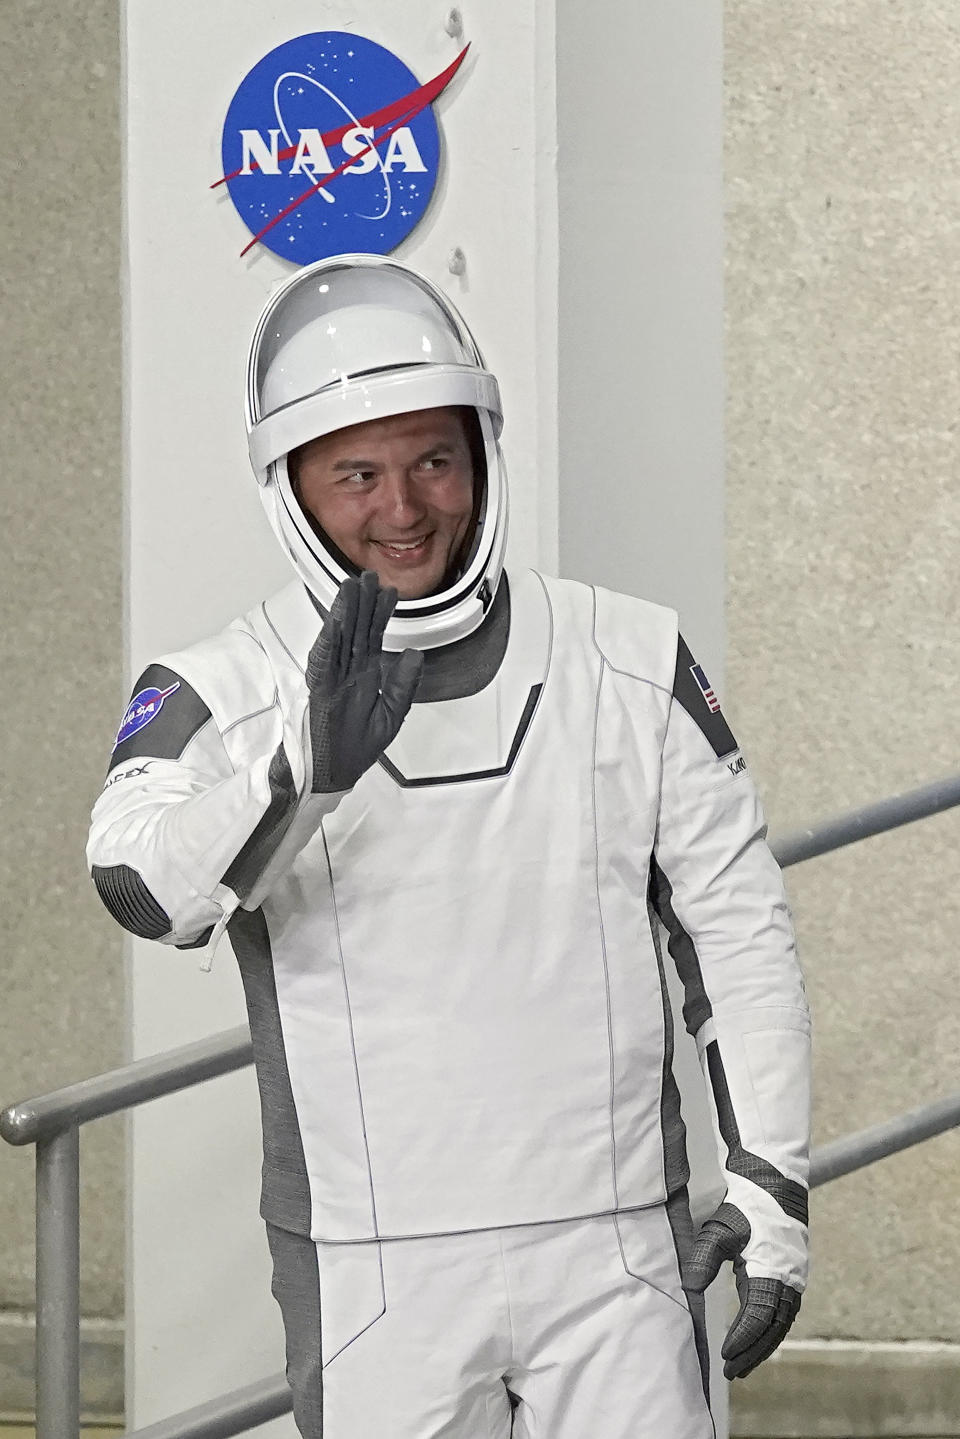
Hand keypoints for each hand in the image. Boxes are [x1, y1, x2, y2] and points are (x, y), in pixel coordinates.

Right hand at [305, 570, 422, 792]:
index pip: (372, 639)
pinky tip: (336, 623)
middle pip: (355, 632)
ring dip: (344, 614)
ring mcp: (332, 681)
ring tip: (351, 588)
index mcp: (364, 677)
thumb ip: (403, 685)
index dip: (380, 615)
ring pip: (339, 640)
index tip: (389, 591)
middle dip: (362, 604)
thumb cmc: (356, 749)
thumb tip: (416, 654)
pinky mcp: (319, 693)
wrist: (332, 776)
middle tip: (369, 576)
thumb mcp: (391, 715)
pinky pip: (324, 664)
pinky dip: (329, 643)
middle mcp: (347, 674)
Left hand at [682, 1201, 800, 1379]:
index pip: (758, 1315)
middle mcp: (789, 1280)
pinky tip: (757, 1342)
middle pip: (773, 1328)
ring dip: (762, 1347)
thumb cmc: (746, 1208)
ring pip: (781, 1325)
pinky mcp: (792, 1277)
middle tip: (731, 1373)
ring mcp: (794, 1280)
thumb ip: (705, 1257)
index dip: (742, 1337)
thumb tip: (689, 1288)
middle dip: (753, 1353)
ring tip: (742, 1366)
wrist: (774, 1186)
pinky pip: (784, 1314)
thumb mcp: (721, 1229)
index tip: (725, 1355)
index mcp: (772, 1270)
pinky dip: (770, 1332)